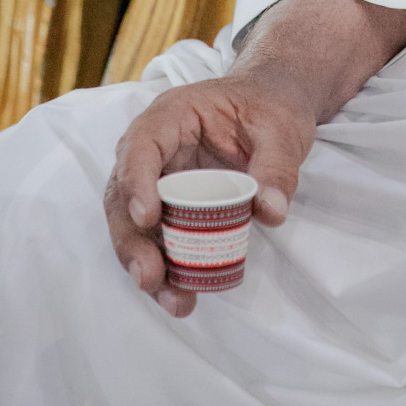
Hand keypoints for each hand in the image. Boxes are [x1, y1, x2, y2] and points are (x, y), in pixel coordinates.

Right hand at [108, 0, 405, 315]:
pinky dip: (166, 268)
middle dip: (133, 240)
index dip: (137, 181)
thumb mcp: (281, 128)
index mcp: (173, 115)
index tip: (149, 218)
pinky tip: (181, 295)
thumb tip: (271, 211)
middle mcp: (156, 149)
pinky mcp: (171, 208)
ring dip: (146, 263)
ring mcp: (159, 181)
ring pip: (134, 225)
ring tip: (174, 299)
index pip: (141, 144)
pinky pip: (158, 238)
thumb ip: (277, 167)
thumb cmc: (271, 106)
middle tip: (151, 276)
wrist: (274, 106)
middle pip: (123, 195)